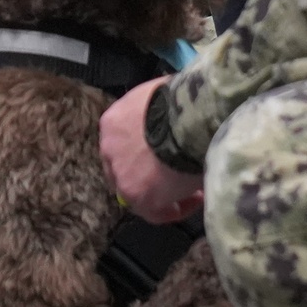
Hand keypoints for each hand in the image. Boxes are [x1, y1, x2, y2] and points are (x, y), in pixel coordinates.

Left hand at [100, 78, 203, 223]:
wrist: (187, 115)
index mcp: (113, 122)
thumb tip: (176, 126)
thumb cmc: (181, 99)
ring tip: (194, 187)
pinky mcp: (138, 196)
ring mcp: (121, 175)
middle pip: (127, 167)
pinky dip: (176, 208)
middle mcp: (109, 149)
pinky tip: (197, 200)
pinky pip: (156, 212)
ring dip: (165, 190)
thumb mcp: (162, 94)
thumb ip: (160, 114)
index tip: (172, 149)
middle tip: (179, 172)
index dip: (147, 149)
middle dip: (152, 172)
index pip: (124, 141)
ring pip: (140, 191)